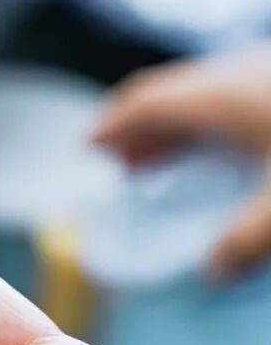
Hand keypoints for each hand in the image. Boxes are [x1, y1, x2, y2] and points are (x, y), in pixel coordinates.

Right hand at [92, 42, 270, 278]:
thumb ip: (246, 240)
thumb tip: (212, 271)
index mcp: (222, 97)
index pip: (146, 102)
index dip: (114, 124)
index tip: (91, 145)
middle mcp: (241, 75)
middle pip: (174, 95)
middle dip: (144, 129)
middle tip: (123, 163)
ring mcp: (270, 73)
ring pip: (210, 95)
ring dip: (182, 127)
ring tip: (168, 160)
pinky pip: (239, 97)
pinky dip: (218, 123)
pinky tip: (235, 149)